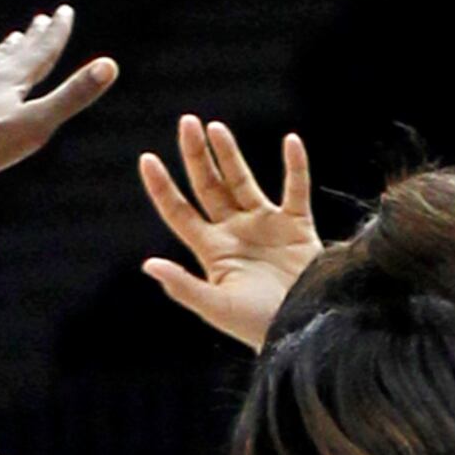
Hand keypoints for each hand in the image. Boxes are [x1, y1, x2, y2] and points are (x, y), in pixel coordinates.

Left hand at [0, 6, 115, 181]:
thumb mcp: (39, 122)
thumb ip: (73, 96)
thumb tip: (111, 65)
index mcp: (11, 83)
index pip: (39, 54)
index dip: (55, 34)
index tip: (64, 11)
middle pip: (12, 59)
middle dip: (29, 41)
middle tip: (38, 21)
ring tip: (5, 43)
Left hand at [139, 117, 319, 348]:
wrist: (307, 331)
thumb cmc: (260, 326)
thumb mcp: (218, 307)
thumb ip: (184, 286)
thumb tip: (149, 264)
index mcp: (213, 251)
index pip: (180, 212)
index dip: (162, 187)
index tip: (147, 158)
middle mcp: (236, 233)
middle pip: (209, 186)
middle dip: (197, 156)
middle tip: (187, 122)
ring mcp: (266, 227)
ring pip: (243, 182)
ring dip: (230, 155)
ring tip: (216, 128)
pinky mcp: (298, 228)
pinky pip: (296, 190)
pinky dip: (295, 167)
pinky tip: (291, 141)